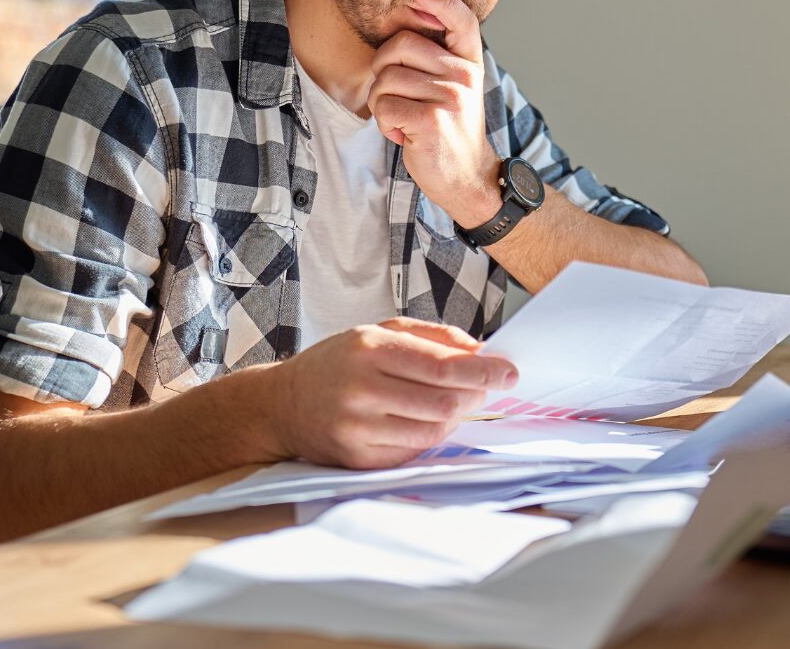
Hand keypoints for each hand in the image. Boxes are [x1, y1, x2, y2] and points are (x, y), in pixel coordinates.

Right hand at [266, 317, 518, 468]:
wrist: (280, 405)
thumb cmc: (337, 364)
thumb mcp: (378, 332)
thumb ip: (432, 336)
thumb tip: (480, 350)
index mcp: (369, 349)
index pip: (442, 366)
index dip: (483, 371)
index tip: (509, 372)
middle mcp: (361, 389)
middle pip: (444, 401)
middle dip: (476, 395)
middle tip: (484, 388)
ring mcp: (357, 428)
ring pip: (434, 429)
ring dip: (456, 416)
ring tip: (453, 402)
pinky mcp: (357, 459)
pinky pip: (414, 450)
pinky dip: (431, 435)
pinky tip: (424, 420)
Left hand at [369, 0, 501, 226]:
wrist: (466, 176)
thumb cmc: (449, 128)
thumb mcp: (453, 87)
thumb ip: (436, 57)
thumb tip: (409, 19)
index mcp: (469, 62)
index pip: (460, 20)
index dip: (441, 0)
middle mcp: (464, 74)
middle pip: (398, 45)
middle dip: (383, 72)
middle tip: (399, 97)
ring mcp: (450, 96)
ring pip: (385, 79)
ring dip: (382, 104)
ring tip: (405, 120)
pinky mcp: (432, 120)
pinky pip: (384, 106)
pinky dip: (384, 124)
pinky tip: (404, 135)